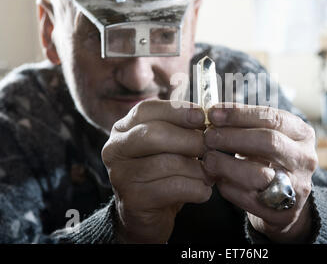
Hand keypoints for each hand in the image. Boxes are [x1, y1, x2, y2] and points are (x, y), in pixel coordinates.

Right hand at [101, 100, 212, 242]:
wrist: (146, 216)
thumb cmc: (162, 174)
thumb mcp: (169, 146)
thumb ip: (182, 129)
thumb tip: (208, 118)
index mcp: (123, 129)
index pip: (146, 110)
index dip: (176, 110)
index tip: (202, 116)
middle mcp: (115, 149)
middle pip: (153, 134)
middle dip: (188, 139)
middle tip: (209, 147)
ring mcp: (120, 175)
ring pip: (166, 163)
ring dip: (196, 168)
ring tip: (210, 173)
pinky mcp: (132, 200)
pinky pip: (171, 188)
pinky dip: (195, 188)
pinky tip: (203, 191)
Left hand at [202, 104, 317, 242]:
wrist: (285, 199)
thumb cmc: (269, 158)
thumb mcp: (265, 135)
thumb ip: (245, 123)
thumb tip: (215, 112)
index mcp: (302, 133)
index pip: (272, 118)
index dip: (239, 115)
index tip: (213, 114)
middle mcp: (305, 159)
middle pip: (268, 142)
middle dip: (233, 137)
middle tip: (208, 136)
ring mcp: (297, 186)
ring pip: (259, 174)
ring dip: (227, 165)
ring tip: (208, 159)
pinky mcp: (284, 211)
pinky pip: (250, 198)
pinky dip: (229, 187)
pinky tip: (217, 178)